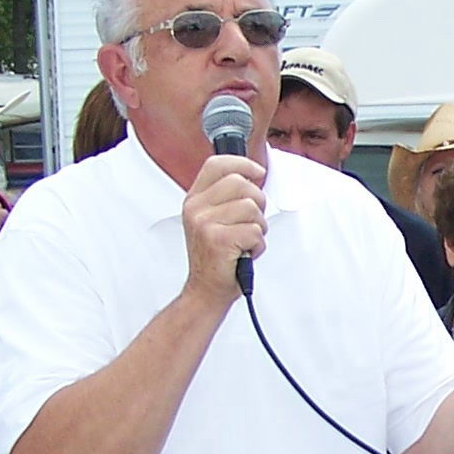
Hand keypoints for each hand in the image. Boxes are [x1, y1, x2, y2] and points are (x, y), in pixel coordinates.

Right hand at [181, 152, 266, 304]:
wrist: (206, 290)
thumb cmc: (217, 256)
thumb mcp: (213, 220)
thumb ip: (227, 197)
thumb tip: (253, 177)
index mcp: (194, 199)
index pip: (216, 164)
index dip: (242, 163)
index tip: (257, 172)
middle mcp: (196, 208)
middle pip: (241, 183)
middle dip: (258, 202)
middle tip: (252, 221)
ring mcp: (204, 223)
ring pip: (252, 208)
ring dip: (258, 227)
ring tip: (245, 241)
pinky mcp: (218, 240)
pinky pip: (255, 231)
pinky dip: (258, 245)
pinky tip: (245, 253)